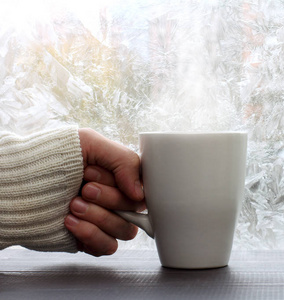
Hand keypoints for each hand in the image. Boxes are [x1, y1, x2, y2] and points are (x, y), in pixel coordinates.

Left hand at [64, 128, 144, 255]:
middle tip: (84, 188)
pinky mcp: (92, 239)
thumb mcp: (91, 143)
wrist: (20, 182)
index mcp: (120, 177)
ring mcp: (104, 220)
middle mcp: (115, 199)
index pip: (142, 188)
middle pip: (134, 210)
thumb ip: (125, 161)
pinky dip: (91, 235)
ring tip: (73, 204)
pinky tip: (70, 222)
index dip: (123, 185)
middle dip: (107, 198)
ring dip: (99, 217)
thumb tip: (140, 193)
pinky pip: (108, 247)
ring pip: (125, 230)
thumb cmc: (52, 158)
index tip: (93, 174)